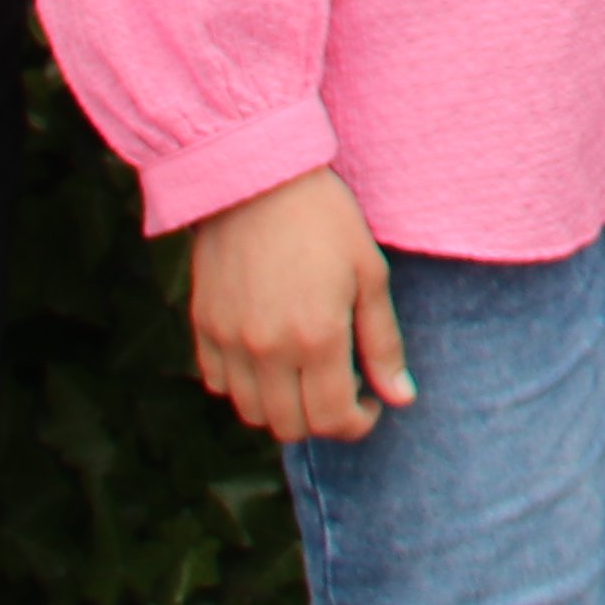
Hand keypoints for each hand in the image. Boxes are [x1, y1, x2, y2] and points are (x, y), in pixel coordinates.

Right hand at [188, 167, 409, 444]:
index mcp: (316, 337)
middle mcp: (267, 349)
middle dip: (322, 421)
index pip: (333, 418)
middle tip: (340, 390)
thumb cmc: (324, 220)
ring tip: (304, 376)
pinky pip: (217, 383)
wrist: (258, 178)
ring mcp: (229, 341)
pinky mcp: (203, 326)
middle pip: (289, 426)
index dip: (358, 423)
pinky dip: (243, 386)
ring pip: (250, 412)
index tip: (371, 404)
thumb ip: (383, 342)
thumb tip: (402, 397)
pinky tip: (267, 359)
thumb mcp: (370, 274)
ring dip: (282, 408)